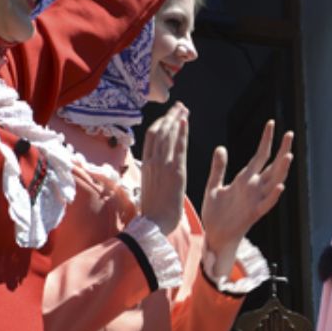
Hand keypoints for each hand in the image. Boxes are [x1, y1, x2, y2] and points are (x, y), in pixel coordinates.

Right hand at [139, 103, 188, 233]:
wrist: (155, 223)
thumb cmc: (154, 208)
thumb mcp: (150, 184)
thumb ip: (153, 170)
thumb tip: (156, 162)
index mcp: (146, 164)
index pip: (151, 136)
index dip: (160, 122)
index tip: (169, 115)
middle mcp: (153, 162)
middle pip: (159, 131)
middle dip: (169, 117)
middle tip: (179, 107)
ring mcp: (163, 165)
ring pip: (168, 135)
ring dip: (176, 119)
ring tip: (183, 109)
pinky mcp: (175, 172)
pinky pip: (178, 147)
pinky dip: (181, 132)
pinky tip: (185, 121)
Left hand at [200, 121, 293, 274]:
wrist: (214, 236)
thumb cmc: (215, 214)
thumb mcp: (214, 187)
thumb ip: (219, 168)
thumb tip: (220, 148)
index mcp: (245, 180)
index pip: (260, 156)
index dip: (266, 140)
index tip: (271, 124)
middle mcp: (254, 189)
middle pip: (273, 166)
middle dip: (282, 150)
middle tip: (290, 134)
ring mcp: (255, 201)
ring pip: (273, 182)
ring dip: (282, 170)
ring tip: (288, 155)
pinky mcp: (253, 214)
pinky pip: (266, 204)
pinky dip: (273, 196)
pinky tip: (280, 186)